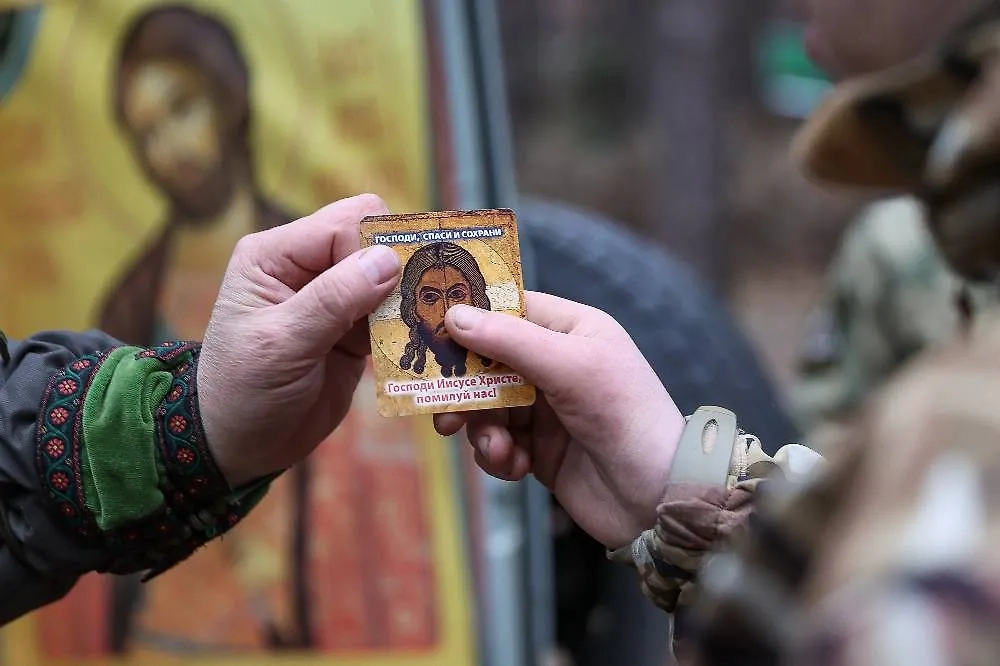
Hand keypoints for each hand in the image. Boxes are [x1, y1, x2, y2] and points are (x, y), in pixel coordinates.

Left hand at [197, 194, 400, 486]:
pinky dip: (408, 324)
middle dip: (399, 267)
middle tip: (417, 304)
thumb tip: (387, 259)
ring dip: (409, 298)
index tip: (393, 289)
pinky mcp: (354, 328)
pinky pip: (393, 311)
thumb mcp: (282, 345)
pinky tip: (418, 342)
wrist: (240, 445)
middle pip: (373, 239)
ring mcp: (334, 296)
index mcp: (276, 254)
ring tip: (425, 325)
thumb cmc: (243, 391)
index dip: (374, 248)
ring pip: (391, 274)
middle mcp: (306, 266)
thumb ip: (332, 300)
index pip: (344, 223)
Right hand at [434, 292, 684, 547]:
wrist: (659, 498)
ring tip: (497, 449)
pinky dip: (497, 455)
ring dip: (482, 428)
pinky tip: (515, 467)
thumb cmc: (626, 417)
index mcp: (570, 329)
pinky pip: (496, 442)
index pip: (507, 309)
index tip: (428, 330)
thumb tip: (454, 315)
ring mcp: (544, 408)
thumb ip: (510, 340)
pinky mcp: (537, 449)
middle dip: (464, 386)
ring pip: (484, 406)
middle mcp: (554, 363)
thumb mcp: (570, 368)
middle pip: (485, 361)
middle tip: (443, 408)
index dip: (468, 318)